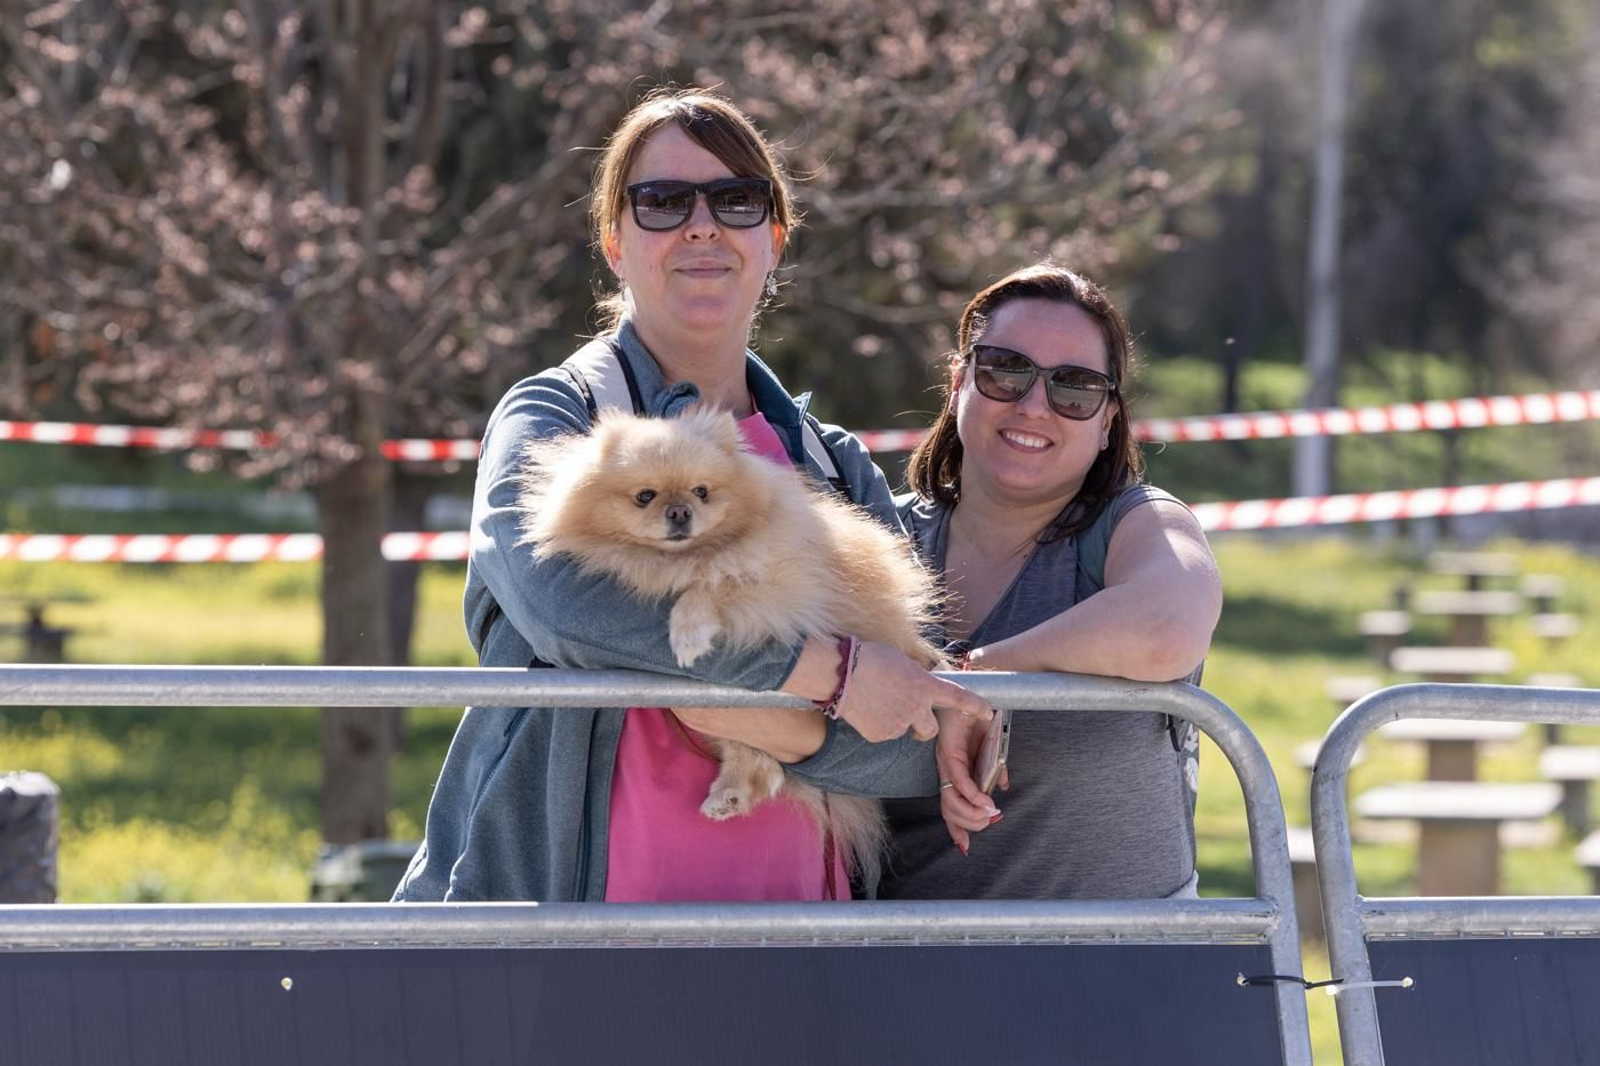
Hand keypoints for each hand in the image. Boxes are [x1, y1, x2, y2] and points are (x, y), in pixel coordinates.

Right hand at [835, 640, 991, 742]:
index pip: (958, 698)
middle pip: (931, 730)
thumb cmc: (868, 657)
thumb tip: (918, 684)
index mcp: (925, 685)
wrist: (840, 671)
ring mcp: (898, 724)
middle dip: (924, 728)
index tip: (987, 713)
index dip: (976, 707)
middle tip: (909, 717)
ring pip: (904, 730)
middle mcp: (916, 708)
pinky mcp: (880, 735)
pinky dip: (877, 725)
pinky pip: (883, 734)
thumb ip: (916, 677)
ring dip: (896, 722)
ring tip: (876, 703)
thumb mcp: (902, 661)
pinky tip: (865, 710)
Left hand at [935, 705, 1002, 853]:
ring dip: (972, 814)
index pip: (951, 807)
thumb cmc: (975, 719)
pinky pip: (960, 782)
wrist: (969, 695)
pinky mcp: (949, 754)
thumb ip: (995, 770)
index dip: (957, 828)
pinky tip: (986, 802)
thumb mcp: (991, 748)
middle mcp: (947, 773)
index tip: (965, 846)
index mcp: (956, 774)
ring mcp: (946, 765)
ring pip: (952, 802)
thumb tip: (1002, 788)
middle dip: (970, 824)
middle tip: (990, 821)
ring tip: (991, 814)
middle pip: (949, 812)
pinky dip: (973, 795)